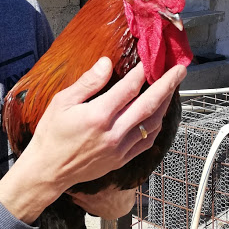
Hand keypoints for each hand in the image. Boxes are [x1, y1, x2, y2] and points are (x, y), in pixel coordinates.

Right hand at [0, 58, 185, 223]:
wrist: (48, 170)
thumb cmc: (51, 134)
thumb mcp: (62, 102)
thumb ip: (87, 83)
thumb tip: (107, 63)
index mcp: (98, 115)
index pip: (129, 88)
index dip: (143, 71)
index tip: (152, 59)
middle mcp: (113, 132)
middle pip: (149, 105)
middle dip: (167, 85)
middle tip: (180, 69)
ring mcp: (120, 148)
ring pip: (152, 124)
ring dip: (165, 104)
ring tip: (172, 88)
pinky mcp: (121, 159)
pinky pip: (147, 142)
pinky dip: (156, 126)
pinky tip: (159, 115)